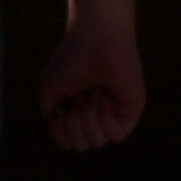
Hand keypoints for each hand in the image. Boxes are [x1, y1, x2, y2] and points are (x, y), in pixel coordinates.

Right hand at [39, 16, 143, 150]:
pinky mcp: (130, 112)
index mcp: (76, 109)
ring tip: (94, 90)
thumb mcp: (50, 90)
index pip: (66, 140)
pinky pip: (116, 136)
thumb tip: (65, 140)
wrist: (96, 36)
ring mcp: (112, 114)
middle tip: (80, 93)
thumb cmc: (72, 57)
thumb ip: (52, 118)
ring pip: (95, 141)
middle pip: (79, 144)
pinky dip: (104, 117)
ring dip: (88, 114)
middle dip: (74, 120)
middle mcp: (93, 114)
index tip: (64, 100)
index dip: (60, 126)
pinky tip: (105, 96)